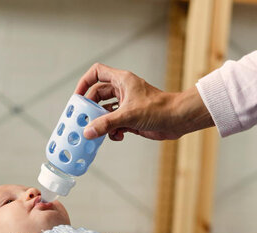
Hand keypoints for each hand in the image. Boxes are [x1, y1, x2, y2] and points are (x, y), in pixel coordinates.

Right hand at [74, 62, 212, 141]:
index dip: (84, 82)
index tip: (77, 97)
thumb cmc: (159, 109)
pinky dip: (113, 131)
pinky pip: (115, 124)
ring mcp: (127, 104)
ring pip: (106, 112)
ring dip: (102, 123)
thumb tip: (88, 132)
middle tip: (84, 119)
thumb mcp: (128, 116)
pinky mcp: (131, 118)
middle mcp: (123, 90)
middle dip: (91, 109)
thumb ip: (106, 124)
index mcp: (122, 80)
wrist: (178, 120)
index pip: (96, 73)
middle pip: (98, 96)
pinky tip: (118, 136)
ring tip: (99, 132)